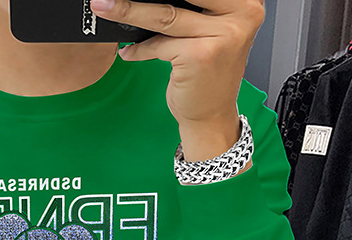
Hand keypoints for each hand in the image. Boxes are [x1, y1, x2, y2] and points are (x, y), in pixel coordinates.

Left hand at [89, 0, 264, 130]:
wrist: (212, 116)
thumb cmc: (208, 76)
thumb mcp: (209, 33)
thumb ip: (192, 10)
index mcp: (245, 2)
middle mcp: (241, 13)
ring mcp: (223, 34)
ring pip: (164, 15)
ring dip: (128, 12)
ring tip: (106, 8)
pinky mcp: (200, 54)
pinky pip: (159, 44)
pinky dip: (139, 48)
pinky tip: (129, 52)